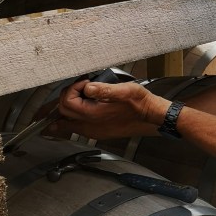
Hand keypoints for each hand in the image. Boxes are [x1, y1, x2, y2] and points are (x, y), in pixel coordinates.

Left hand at [46, 80, 168, 140]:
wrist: (152, 118)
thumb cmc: (141, 104)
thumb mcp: (126, 91)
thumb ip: (105, 90)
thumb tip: (87, 87)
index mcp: (94, 115)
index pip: (67, 102)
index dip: (73, 89)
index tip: (86, 83)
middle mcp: (90, 126)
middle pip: (63, 113)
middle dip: (68, 97)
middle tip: (81, 88)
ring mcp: (93, 131)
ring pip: (66, 123)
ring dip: (66, 110)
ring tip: (75, 97)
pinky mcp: (98, 133)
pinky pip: (76, 128)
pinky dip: (71, 119)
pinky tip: (76, 112)